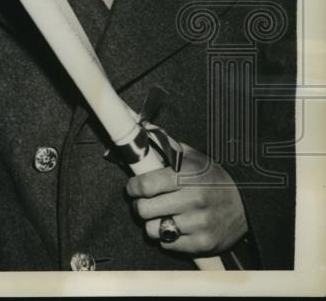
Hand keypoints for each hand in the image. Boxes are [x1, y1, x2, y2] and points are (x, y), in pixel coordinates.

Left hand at [126, 142, 247, 254]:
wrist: (248, 205)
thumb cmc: (215, 180)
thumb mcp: (195, 158)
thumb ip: (169, 149)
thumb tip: (145, 136)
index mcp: (187, 176)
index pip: (145, 185)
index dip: (133, 187)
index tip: (133, 189)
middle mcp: (193, 200)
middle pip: (143, 209)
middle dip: (139, 206)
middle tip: (145, 203)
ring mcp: (199, 223)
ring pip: (152, 230)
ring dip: (151, 224)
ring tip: (159, 217)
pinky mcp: (203, 243)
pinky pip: (168, 244)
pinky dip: (166, 238)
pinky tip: (174, 228)